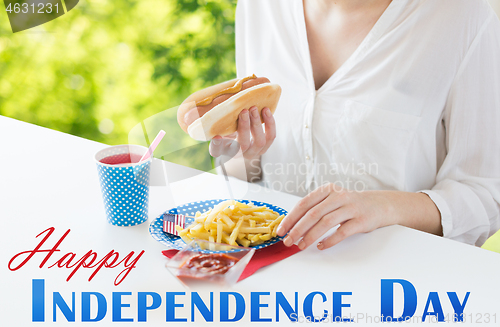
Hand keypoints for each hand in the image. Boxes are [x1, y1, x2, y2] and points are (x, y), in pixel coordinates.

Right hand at [209, 106, 275, 159]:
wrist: (241, 137)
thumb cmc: (228, 129)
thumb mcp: (221, 127)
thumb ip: (219, 123)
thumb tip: (220, 115)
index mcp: (224, 150)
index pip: (217, 151)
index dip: (217, 146)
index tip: (217, 137)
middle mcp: (239, 154)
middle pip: (243, 145)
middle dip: (245, 127)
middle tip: (244, 111)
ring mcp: (253, 152)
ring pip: (260, 142)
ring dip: (258, 124)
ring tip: (254, 109)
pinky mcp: (264, 147)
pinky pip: (271, 137)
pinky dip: (270, 123)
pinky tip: (266, 110)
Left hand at [276, 183, 441, 249]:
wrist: (381, 205)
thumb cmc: (350, 205)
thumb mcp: (332, 200)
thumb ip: (315, 208)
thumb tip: (291, 224)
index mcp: (327, 190)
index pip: (304, 204)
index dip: (290, 217)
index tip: (280, 230)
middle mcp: (338, 196)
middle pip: (312, 214)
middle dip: (297, 229)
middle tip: (288, 241)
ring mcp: (350, 207)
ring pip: (325, 223)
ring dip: (310, 236)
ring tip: (301, 246)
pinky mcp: (361, 220)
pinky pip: (342, 232)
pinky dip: (329, 240)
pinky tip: (320, 246)